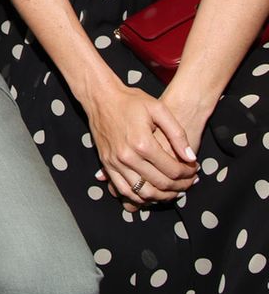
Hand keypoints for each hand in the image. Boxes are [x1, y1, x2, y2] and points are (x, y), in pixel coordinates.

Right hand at [86, 82, 196, 206]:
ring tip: (173, 190)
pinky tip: (151, 191)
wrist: (99, 96)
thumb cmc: (130, 100)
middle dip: (180, 186)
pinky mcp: (106, 163)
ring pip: (143, 193)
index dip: (188, 173)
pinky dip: (140, 197)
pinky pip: (124, 190)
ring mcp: (115, 162)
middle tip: (189, 182)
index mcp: (143, 143)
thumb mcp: (158, 109)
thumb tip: (191, 157)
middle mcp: (128, 156)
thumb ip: (177, 134)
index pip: (173, 170)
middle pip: (160, 184)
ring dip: (162, 196)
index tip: (194, 169)